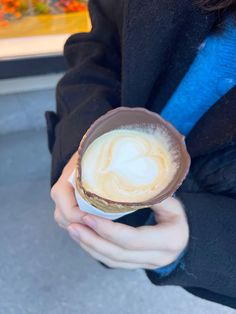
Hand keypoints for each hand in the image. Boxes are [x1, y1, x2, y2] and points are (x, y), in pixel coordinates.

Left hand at [51, 158, 188, 269]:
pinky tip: (84, 239)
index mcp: (168, 240)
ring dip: (91, 247)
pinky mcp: (137, 266)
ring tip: (73, 231)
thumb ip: (153, 194)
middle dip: (93, 240)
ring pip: (113, 261)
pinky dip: (96, 251)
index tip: (88, 217)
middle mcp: (158, 257)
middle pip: (119, 254)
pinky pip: (113, 262)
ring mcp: (147, 265)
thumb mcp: (172, 202)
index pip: (132, 239)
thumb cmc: (178, 216)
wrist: (187, 237)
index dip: (108, 230)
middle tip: (73, 226)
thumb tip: (129, 181)